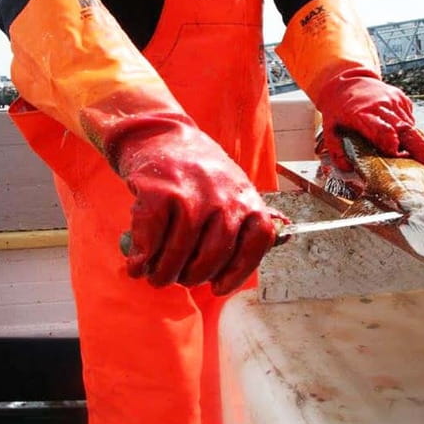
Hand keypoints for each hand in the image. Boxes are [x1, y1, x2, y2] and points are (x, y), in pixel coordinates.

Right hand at [114, 117, 285, 294]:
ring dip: (163, 272)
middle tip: (179, 279)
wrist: (163, 136)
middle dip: (192, 277)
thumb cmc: (200, 173)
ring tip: (156, 274)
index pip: (257, 242)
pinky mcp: (158, 191)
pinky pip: (150, 237)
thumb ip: (250, 217)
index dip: (238, 272)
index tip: (218, 287)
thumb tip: (285, 235)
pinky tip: (137, 264)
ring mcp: (190, 193)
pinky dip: (141, 258)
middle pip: (212, 255)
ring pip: (178, 251)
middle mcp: (222, 196)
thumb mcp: (235, 189)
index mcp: (247, 198)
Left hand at [315, 69, 423, 171]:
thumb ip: (337, 151)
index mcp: (362, 114)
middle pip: (405, 128)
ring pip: (411, 126)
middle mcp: (381, 106)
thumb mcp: (330, 129)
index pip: (381, 129)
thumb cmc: (338, 108)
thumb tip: (349, 168)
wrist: (346, 80)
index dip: (391, 142)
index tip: (396, 154)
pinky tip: (406, 141)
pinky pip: (410, 119)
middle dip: (421, 148)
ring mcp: (394, 101)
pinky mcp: (402, 99)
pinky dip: (411, 133)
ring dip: (418, 144)